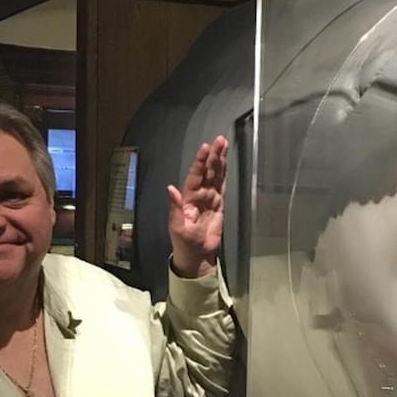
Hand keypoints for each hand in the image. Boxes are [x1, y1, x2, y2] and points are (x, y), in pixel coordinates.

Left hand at [168, 135, 228, 277]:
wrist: (197, 256)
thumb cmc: (184, 243)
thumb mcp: (177, 227)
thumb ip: (175, 207)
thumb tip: (171, 188)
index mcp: (187, 198)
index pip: (194, 175)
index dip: (200, 162)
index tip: (205, 148)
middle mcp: (198, 194)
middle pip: (207, 171)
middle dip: (213, 156)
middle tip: (219, 140)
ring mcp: (209, 198)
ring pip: (215, 175)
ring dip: (219, 160)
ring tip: (223, 145)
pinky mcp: (218, 204)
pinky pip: (221, 185)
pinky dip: (224, 174)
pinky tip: (225, 163)